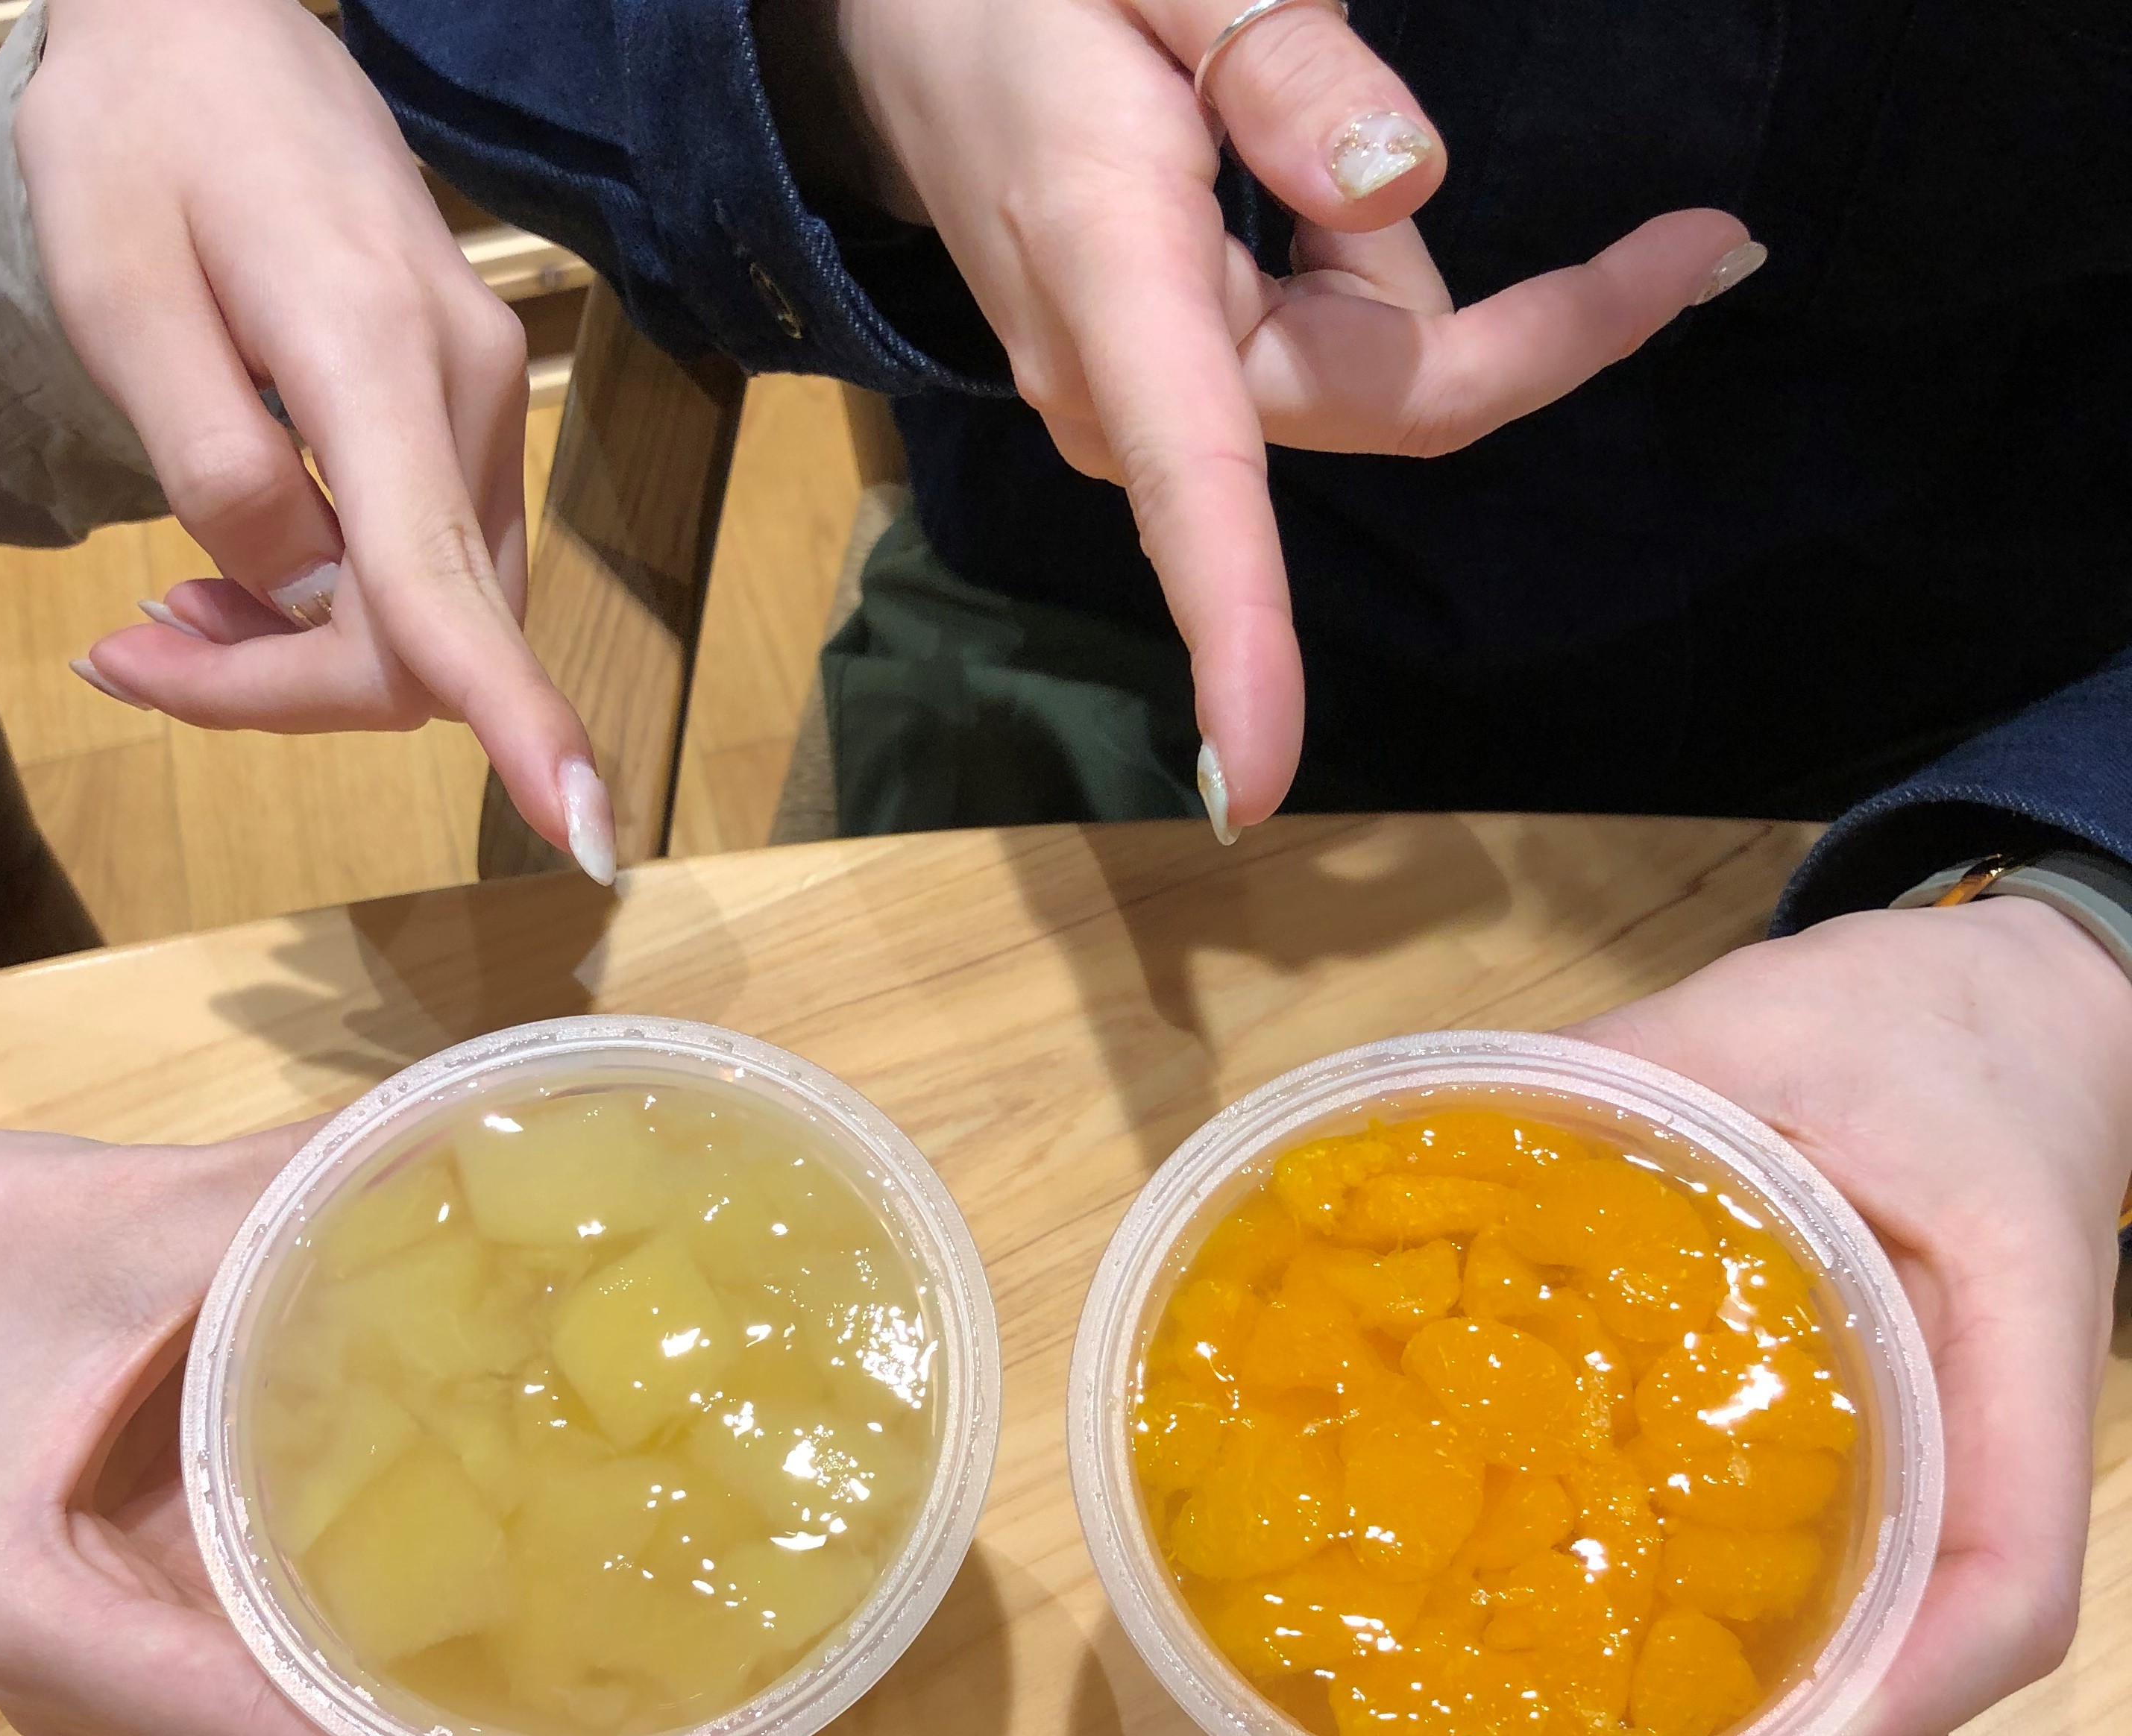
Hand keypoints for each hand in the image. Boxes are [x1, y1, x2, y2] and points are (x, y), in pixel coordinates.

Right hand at [0, 1123, 785, 1735]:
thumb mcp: (157, 1220)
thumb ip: (319, 1194)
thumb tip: (515, 1149)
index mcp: (47, 1617)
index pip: (276, 1735)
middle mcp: (90, 1681)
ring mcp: (134, 1666)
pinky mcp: (173, 1624)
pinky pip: (316, 1680)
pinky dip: (438, 1688)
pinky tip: (575, 1677)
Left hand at [17, 0, 616, 880]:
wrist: (218, 29)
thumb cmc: (146, 138)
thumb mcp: (119, 295)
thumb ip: (214, 466)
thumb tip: (303, 599)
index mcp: (377, 360)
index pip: (447, 581)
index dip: (511, 719)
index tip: (583, 829)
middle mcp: (471, 399)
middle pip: (425, 635)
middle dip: (284, 690)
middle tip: (126, 659)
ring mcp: (487, 411)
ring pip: (431, 615)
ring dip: (299, 655)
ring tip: (162, 617)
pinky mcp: (473, 418)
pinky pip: (428, 564)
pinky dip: (335, 604)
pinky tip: (241, 571)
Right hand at [787, 0, 1754, 825]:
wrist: (904, 41)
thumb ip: (1273, 53)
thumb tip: (1408, 182)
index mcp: (1109, 278)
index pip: (1191, 479)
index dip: (1239, 636)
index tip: (1261, 783)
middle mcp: (1121, 389)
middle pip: (1382, 403)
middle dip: (1537, 329)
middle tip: (1709, 234)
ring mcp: (1139, 412)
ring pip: (1364, 374)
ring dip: (1389, 254)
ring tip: (1271, 99)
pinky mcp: (1165, 405)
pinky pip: (1324, 362)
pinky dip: (1357, 277)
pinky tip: (1276, 176)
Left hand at [1539, 898, 2131, 1735]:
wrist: (2008, 1007)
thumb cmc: (1909, 1018)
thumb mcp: (1760, 1025)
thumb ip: (1617, 1082)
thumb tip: (1431, 1146)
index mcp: (2011, 1342)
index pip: (2011, 1577)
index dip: (1899, 1695)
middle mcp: (1987, 1443)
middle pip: (1922, 1670)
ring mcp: (1936, 1465)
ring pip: (1869, 1656)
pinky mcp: (1875, 1457)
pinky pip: (1822, 1585)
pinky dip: (1724, 1670)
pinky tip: (1580, 1692)